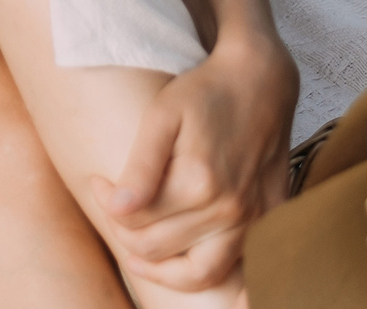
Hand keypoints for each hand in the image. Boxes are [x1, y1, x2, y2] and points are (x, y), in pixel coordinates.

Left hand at [89, 32, 298, 290]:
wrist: (260, 80)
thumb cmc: (204, 93)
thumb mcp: (162, 115)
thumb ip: (141, 166)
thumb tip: (116, 210)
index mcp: (199, 184)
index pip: (136, 222)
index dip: (106, 205)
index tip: (96, 180)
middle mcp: (230, 209)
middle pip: (161, 249)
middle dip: (125, 235)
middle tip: (112, 209)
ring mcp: (254, 219)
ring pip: (202, 275)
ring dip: (164, 273)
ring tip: (138, 255)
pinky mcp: (270, 219)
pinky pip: (246, 271)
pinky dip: (221, 285)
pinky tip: (202, 285)